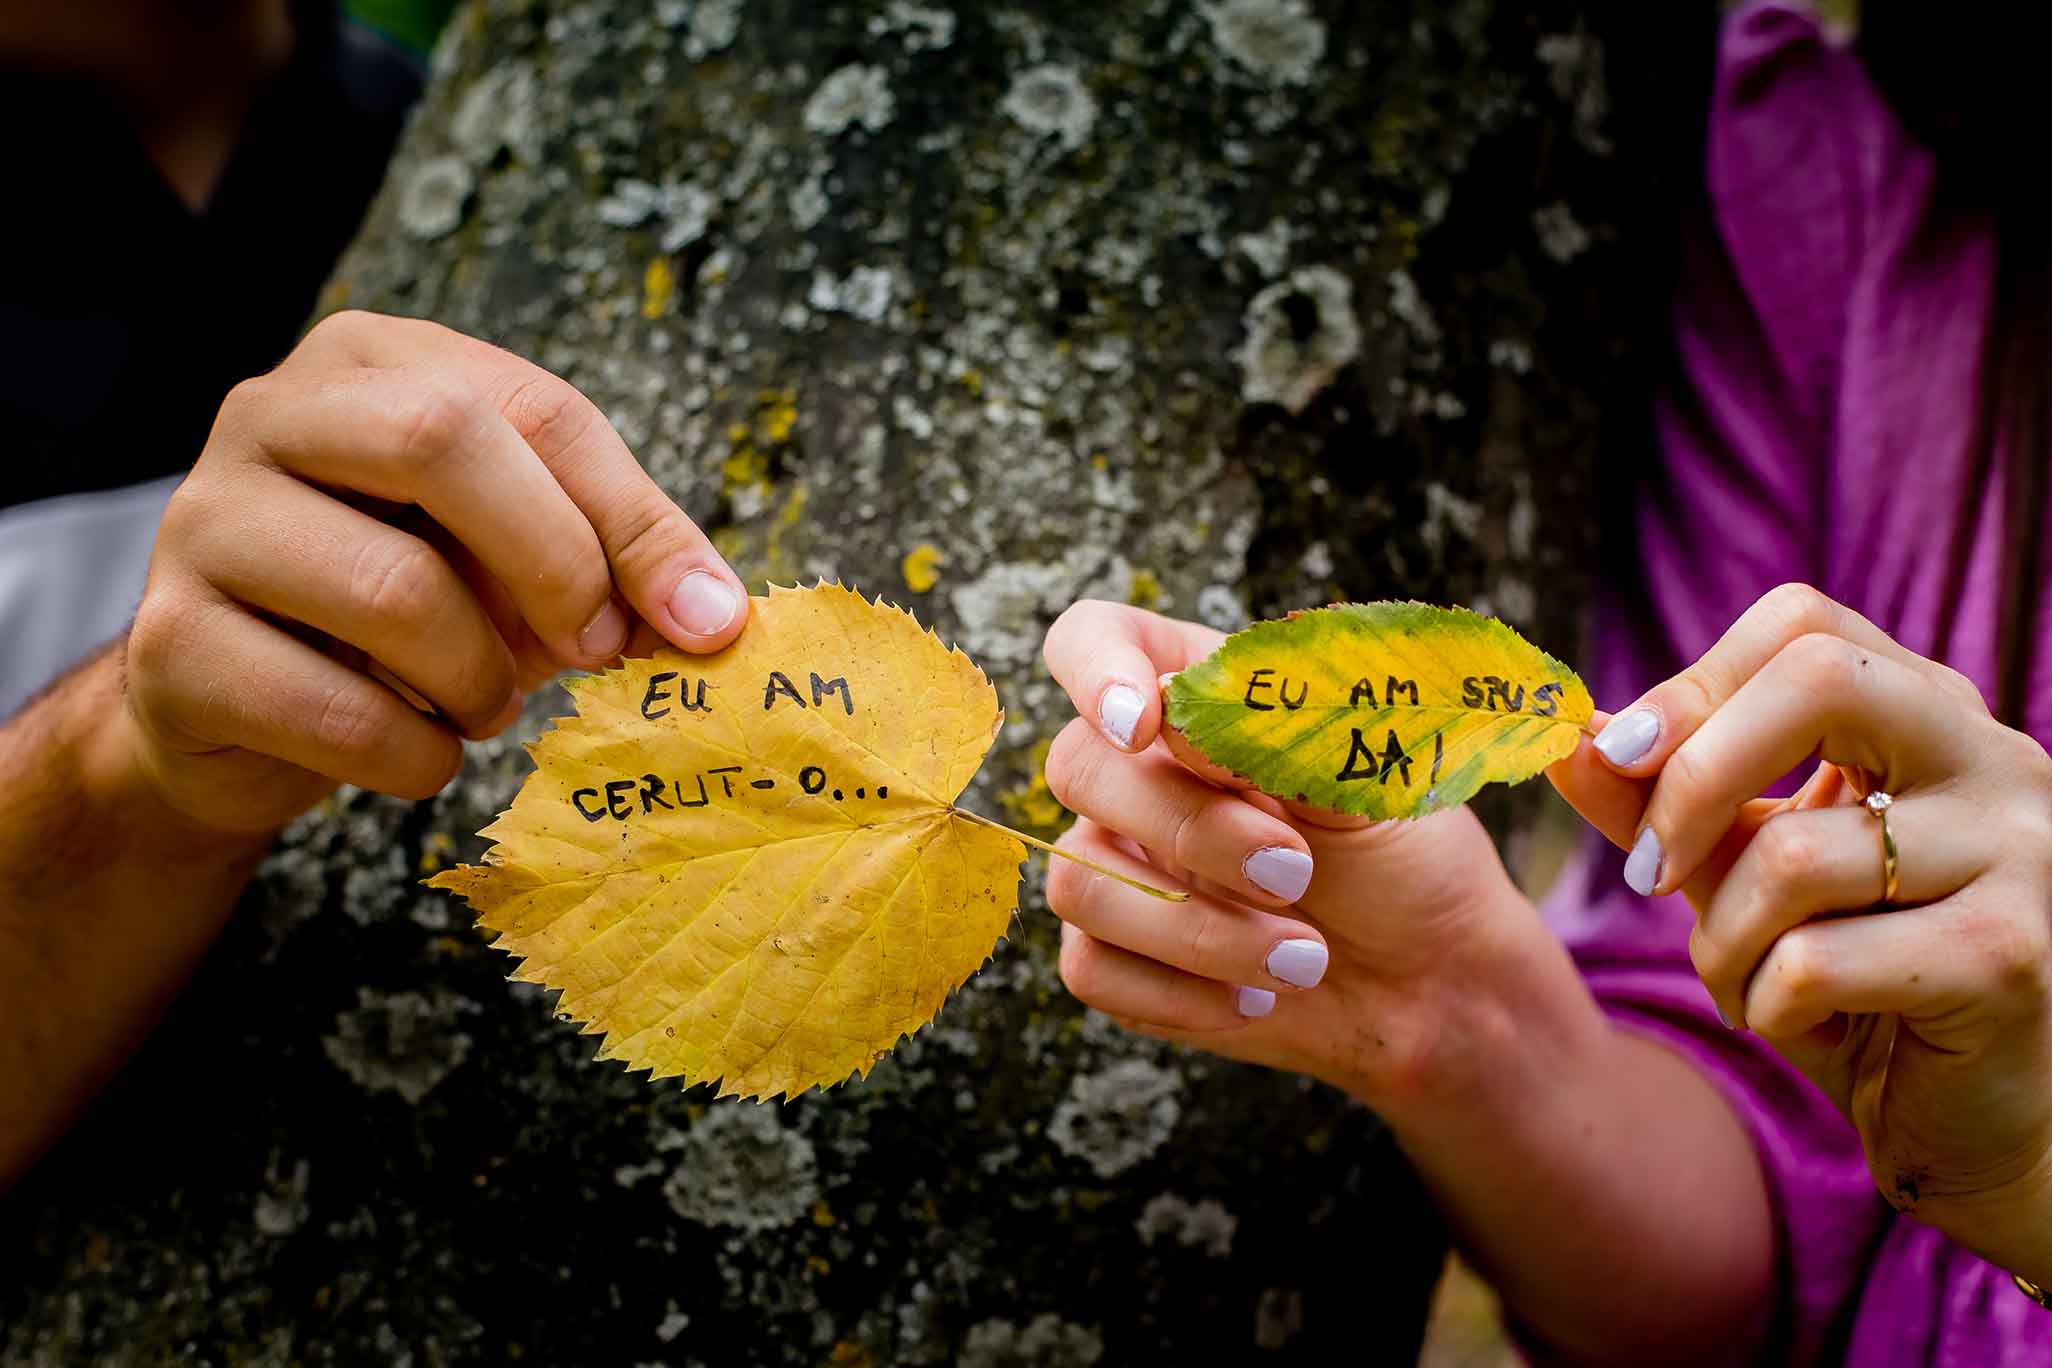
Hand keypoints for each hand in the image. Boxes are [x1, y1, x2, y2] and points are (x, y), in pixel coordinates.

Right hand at [121, 311, 748, 834]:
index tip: (697, 618)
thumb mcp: (526, 564)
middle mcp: (273, 414)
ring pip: (394, 588)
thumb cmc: (408, 612)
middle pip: (440, 439)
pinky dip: (414, 756)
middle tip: (590, 650)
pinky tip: (416, 751)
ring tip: (480, 704)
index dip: (632, 521)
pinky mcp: (172, 645)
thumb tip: (716, 618)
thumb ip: (619, 564)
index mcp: (377, 363)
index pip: (537, 407)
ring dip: (479, 679)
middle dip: (552, 563)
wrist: (245, 712)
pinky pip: (336, 709)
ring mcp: (205, 522)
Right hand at [1039, 600, 1551, 1102]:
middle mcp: (1143, 774)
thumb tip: (1176, 710)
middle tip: (1295, 870)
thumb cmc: (1407, 858)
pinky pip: (1090, 968)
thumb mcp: (1371, 778)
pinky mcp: (1118, 954)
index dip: (1095, 671)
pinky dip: (1181, 992)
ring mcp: (1122, 864)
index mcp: (1199, 699)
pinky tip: (1257, 997)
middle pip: (1079, 767)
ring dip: (1197, 930)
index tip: (1144, 725)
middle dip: (1190, 829)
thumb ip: (1277, 731)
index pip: (1093, 642)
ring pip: (1079, 880)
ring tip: (1304, 957)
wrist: (1435, 982)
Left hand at [1557, 583, 2051, 1257]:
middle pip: (1816, 680)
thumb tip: (1567, 738)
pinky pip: (1817, 960)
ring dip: (1721, 940)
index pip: (1802, 625)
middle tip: (1649, 869)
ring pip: (1792, 853)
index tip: (1619, 758)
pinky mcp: (2008, 956)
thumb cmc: (1857, 983)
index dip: (1690, 686)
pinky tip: (1810, 1028)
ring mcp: (2019, 852)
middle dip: (1692, 779)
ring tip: (1746, 982)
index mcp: (1930, 717)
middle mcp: (1994, 761)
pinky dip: (1770, 1006)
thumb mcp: (1741, 875)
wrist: (1972, 1123)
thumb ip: (1659, 802)